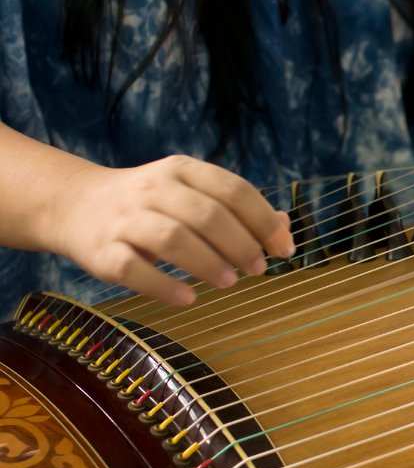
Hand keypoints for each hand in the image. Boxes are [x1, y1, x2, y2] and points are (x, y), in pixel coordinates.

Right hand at [50, 155, 294, 305]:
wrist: (76, 205)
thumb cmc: (153, 206)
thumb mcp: (193, 195)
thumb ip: (238, 210)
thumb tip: (284, 228)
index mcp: (182, 170)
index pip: (233, 190)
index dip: (264, 221)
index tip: (283, 249)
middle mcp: (153, 188)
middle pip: (207, 214)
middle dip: (240, 244)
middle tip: (257, 269)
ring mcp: (125, 218)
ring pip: (172, 238)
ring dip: (208, 263)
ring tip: (229, 281)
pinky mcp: (102, 250)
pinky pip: (134, 268)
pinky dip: (164, 286)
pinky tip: (188, 298)